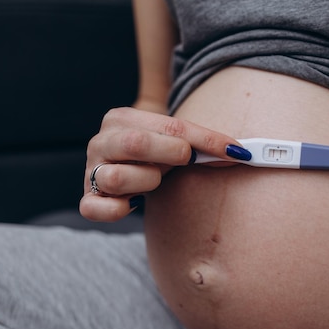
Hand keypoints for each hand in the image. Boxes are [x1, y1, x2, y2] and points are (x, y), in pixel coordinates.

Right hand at [79, 107, 248, 221]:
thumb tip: (239, 153)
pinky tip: (134, 203)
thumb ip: (200, 145)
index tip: (236, 152)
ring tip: (154, 180)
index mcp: (121, 118)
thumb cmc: (155, 152)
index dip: (207, 140)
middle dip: (171, 155)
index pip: (171, 126)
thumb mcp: (174, 141)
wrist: (124, 162)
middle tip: (182, 161)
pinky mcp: (88, 199)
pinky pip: (95, 209)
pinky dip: (118, 209)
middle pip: (137, 144)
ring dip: (146, 182)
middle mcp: (100, 141)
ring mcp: (92, 171)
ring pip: (118, 177)